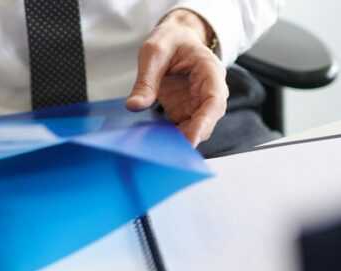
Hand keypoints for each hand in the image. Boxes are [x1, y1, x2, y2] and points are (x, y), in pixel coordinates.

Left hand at [126, 9, 228, 145]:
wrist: (175, 40)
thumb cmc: (169, 41)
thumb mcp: (153, 53)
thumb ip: (146, 80)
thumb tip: (134, 106)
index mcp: (210, 71)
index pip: (214, 101)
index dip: (204, 123)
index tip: (191, 140)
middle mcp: (209, 90)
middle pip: (207, 120)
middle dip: (190, 136)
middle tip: (166, 152)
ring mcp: (197, 103)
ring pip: (195, 128)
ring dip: (178, 140)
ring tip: (156, 149)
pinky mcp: (185, 111)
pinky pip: (181, 129)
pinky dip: (169, 137)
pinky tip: (153, 143)